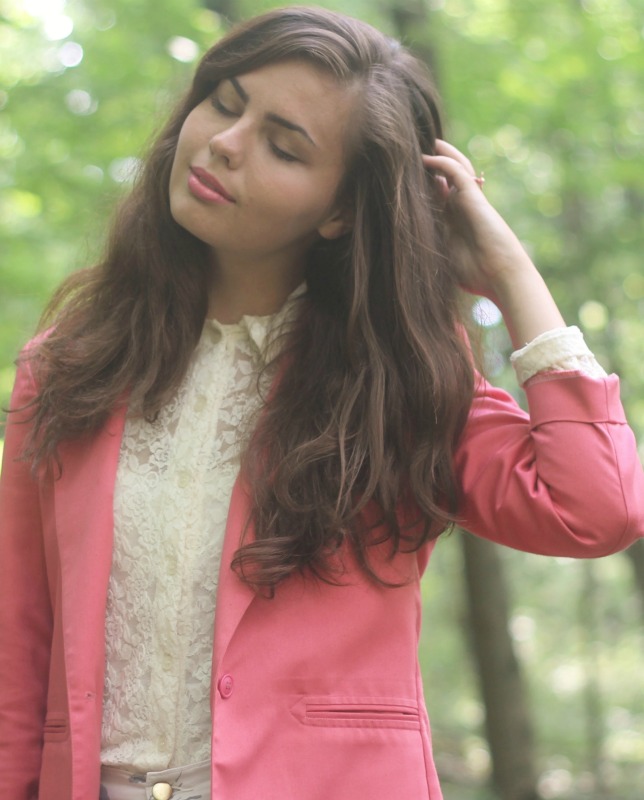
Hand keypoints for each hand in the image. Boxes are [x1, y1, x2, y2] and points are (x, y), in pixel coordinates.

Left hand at [423, 140, 565, 346]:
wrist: (500, 275)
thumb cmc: (475, 276)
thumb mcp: (443, 261)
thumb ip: (429, 250)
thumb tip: (404, 254)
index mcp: (453, 223)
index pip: (436, 199)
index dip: (423, 187)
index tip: (403, 181)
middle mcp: (460, 208)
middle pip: (444, 179)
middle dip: (430, 167)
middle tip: (411, 155)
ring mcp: (467, 201)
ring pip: (453, 169)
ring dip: (439, 155)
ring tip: (422, 143)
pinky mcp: (473, 196)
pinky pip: (456, 172)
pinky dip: (442, 162)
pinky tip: (427, 156)